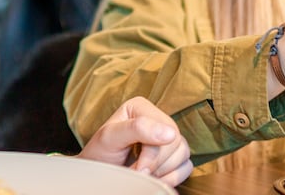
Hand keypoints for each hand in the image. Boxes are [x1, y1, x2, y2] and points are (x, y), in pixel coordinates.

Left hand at [75, 96, 192, 186]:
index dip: (153, 154)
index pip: (165, 129)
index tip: (137, 169)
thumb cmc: (100, 154)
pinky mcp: (173, 155)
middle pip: (176, 142)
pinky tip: (154, 178)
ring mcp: (166, 137)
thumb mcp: (110, 138)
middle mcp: (156, 118)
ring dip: (163, 172)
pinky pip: (186, 167)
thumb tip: (171, 133)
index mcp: (141, 107)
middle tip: (137, 173)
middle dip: (156, 164)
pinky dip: (171, 178)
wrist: (98, 174)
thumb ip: (137, 129)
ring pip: (184, 154)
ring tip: (142, 174)